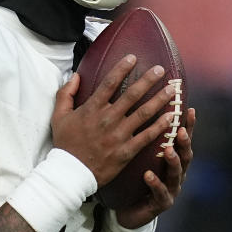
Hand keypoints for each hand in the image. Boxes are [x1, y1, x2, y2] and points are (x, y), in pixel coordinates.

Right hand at [52, 54, 175, 186]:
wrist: (71, 173)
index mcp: (92, 108)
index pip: (110, 82)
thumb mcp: (59, 116)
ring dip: (160, 99)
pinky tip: (172, 116)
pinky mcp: (127, 151)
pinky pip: (147, 136)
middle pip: (132, 94)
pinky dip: (161, 125)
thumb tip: (76, 75)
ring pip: (144, 113)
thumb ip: (66, 93)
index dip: (122, 68)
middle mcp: (108, 119)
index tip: (133, 57)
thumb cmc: (66, 144)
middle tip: (160, 69)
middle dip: (148, 79)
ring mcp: (119, 135)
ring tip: (172, 89)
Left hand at [115, 106, 195, 228]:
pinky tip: (148, 175)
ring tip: (169, 150)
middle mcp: (177, 173)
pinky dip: (155, 183)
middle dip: (185, 143)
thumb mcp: (142, 156)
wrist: (129, 210)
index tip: (190, 110)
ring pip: (176, 174)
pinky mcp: (161, 204)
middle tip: (181, 130)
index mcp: (173, 160)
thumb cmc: (136, 178)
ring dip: (173, 161)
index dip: (188, 126)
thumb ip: (146, 138)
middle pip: (185, 156)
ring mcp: (171, 189)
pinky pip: (160, 193)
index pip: (183, 140)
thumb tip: (140, 108)